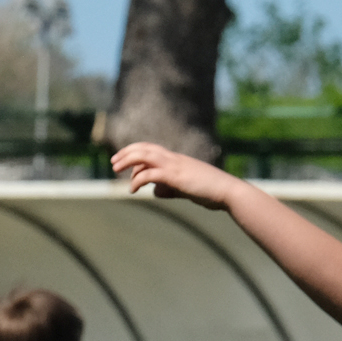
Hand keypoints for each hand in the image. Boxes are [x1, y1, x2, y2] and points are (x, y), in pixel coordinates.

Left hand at [110, 142, 236, 209]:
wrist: (228, 191)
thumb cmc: (211, 192)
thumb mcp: (186, 189)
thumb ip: (170, 189)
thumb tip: (155, 191)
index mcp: (177, 159)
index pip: (151, 149)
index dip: (135, 152)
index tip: (124, 162)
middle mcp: (174, 159)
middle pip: (144, 148)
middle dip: (126, 153)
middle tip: (114, 162)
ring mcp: (175, 166)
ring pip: (144, 155)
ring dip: (127, 160)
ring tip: (116, 169)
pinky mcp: (175, 176)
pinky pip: (150, 174)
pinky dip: (138, 180)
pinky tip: (133, 189)